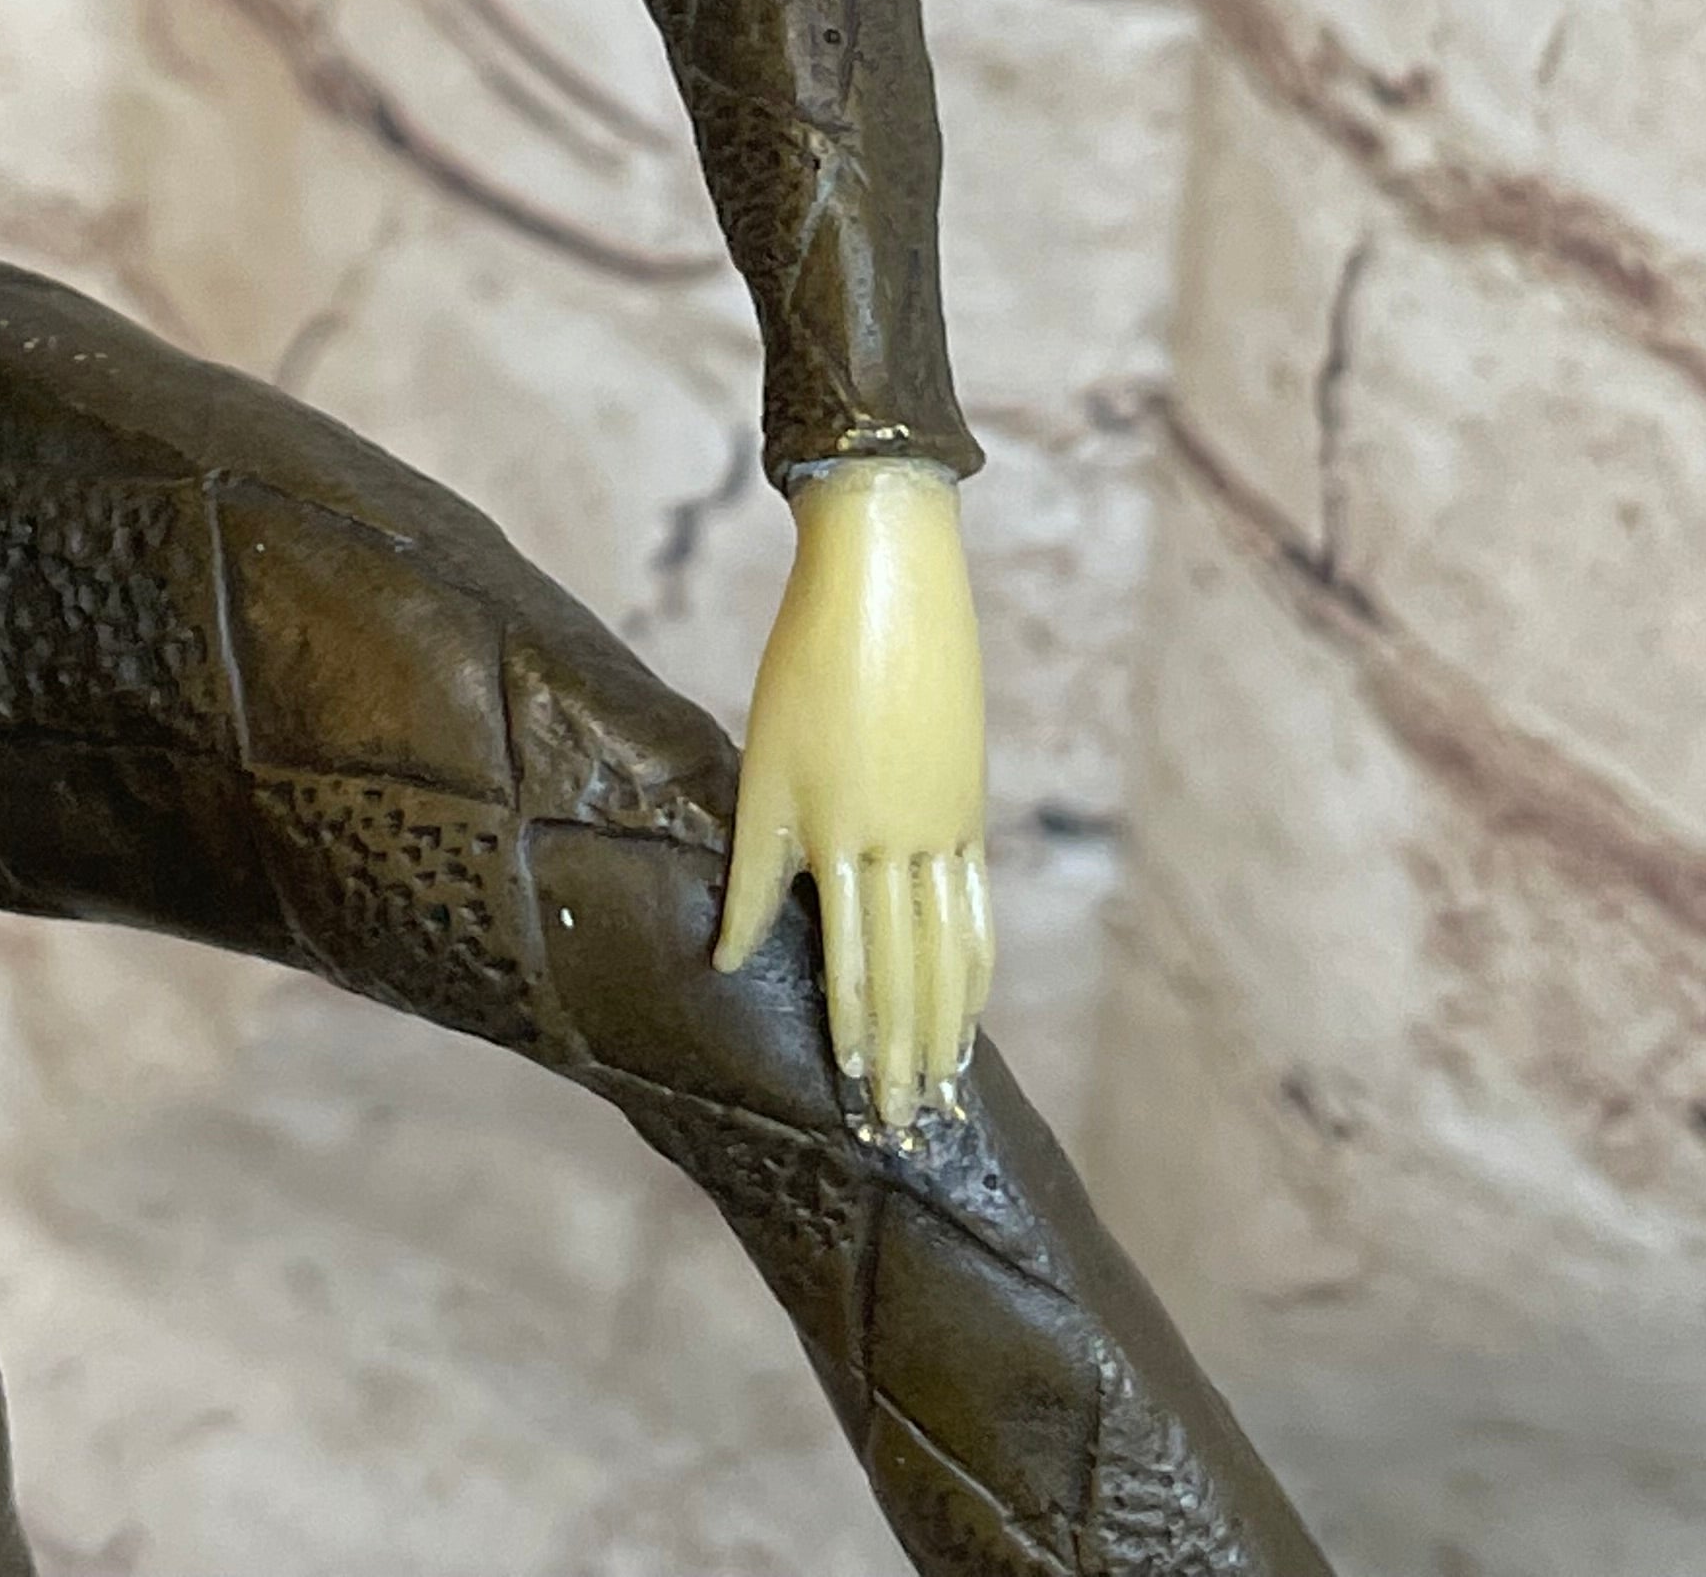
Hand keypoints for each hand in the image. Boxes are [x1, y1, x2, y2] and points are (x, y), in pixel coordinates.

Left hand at [712, 453, 992, 1129]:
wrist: (887, 575)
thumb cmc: (806, 662)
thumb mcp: (763, 765)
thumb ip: (753, 870)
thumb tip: (728, 960)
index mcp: (842, 838)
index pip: (854, 971)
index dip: (857, 1043)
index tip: (859, 1105)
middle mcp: (904, 845)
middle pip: (911, 978)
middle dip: (905, 1059)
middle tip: (906, 1130)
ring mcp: (948, 826)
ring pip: (952, 952)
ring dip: (947, 1029)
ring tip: (942, 1089)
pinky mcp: (969, 801)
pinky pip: (976, 905)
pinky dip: (974, 963)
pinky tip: (972, 999)